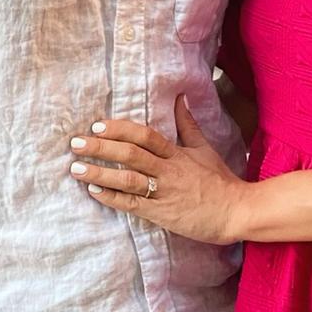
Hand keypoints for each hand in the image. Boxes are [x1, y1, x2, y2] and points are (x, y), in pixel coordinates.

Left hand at [69, 97, 248, 243]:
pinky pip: (133, 205)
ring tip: (76, 169)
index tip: (97, 126)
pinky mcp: (162, 214)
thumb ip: (187, 124)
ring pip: (128, 180)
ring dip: (100, 173)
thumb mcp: (203, 148)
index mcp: (176, 153)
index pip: (145, 136)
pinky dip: (112, 198)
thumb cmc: (219, 180)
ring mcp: (164, 192)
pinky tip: (94, 192)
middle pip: (131, 155)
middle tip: (76, 143)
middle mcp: (168, 170)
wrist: (236, 211)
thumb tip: (180, 98)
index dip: (120, 129)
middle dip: (101, 148)